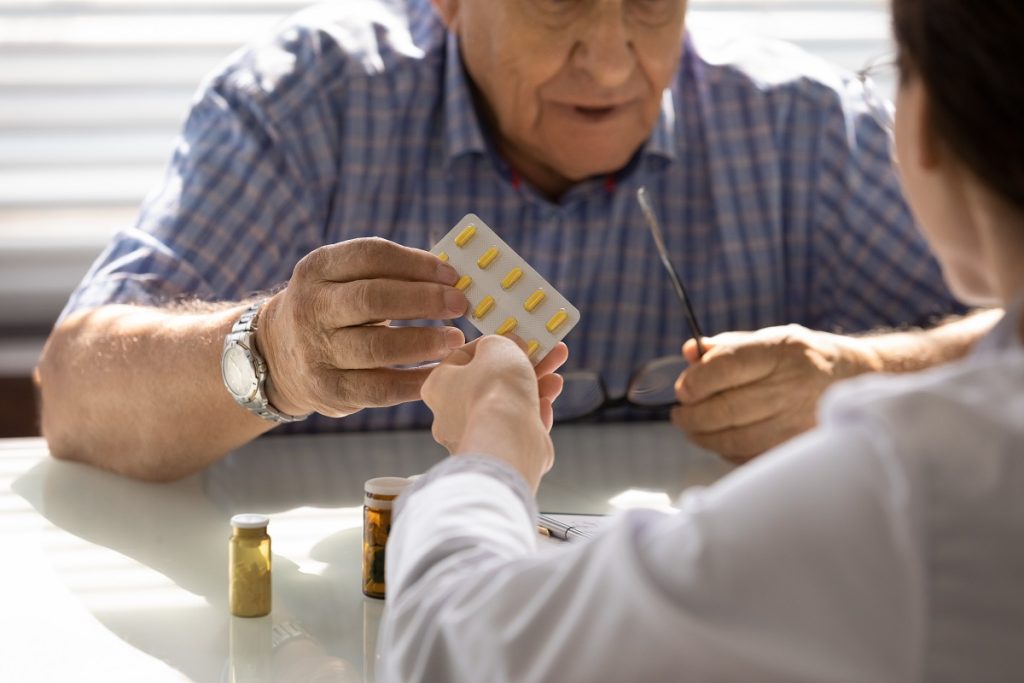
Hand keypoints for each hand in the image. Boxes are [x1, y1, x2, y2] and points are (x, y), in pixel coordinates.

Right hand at [255, 238, 468, 417]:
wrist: (279, 355)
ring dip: (424, 343)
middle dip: (423, 300)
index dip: (416, 264)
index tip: (452, 274)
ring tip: (455, 340)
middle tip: (460, 305)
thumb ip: (390, 274)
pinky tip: (440, 372)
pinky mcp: (328, 390)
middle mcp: (311, 307)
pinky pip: (380, 389)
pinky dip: (415, 381)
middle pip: (372, 299)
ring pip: (377, 347)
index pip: (370, 255)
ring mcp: (316, 351)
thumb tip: (451, 279)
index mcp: (318, 268)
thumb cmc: (334, 309)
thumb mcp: (344, 280)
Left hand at [420, 336, 568, 491]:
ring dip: (534, 389)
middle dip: (522, 366)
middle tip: (545, 355)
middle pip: (489, 382)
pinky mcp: (494, 454)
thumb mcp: (497, 347)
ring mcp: (472, 437)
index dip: (491, 344)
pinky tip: (547, 405)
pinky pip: (514, 429)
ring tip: (556, 379)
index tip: (514, 339)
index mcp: (437, 386)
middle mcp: (449, 415)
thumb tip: (507, 346)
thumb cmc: (494, 390)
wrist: (508, 442)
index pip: (462, 357)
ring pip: (506, 406)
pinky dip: (532, 416)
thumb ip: (499, 341)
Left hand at [672, 324, 877, 462]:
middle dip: (692, 415)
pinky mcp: (799, 448)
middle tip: (680, 414)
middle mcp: (792, 387)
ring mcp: (798, 422)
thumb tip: (688, 353)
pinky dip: (726, 450)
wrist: (861, 381)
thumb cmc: (804, 358)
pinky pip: (749, 456)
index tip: (683, 389)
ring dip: (702, 437)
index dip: (696, 381)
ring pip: (733, 439)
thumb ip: (726, 347)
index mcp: (782, 352)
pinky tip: (722, 440)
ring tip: (693, 428)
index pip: (727, 366)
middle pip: (725, 409)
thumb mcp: (771, 340)